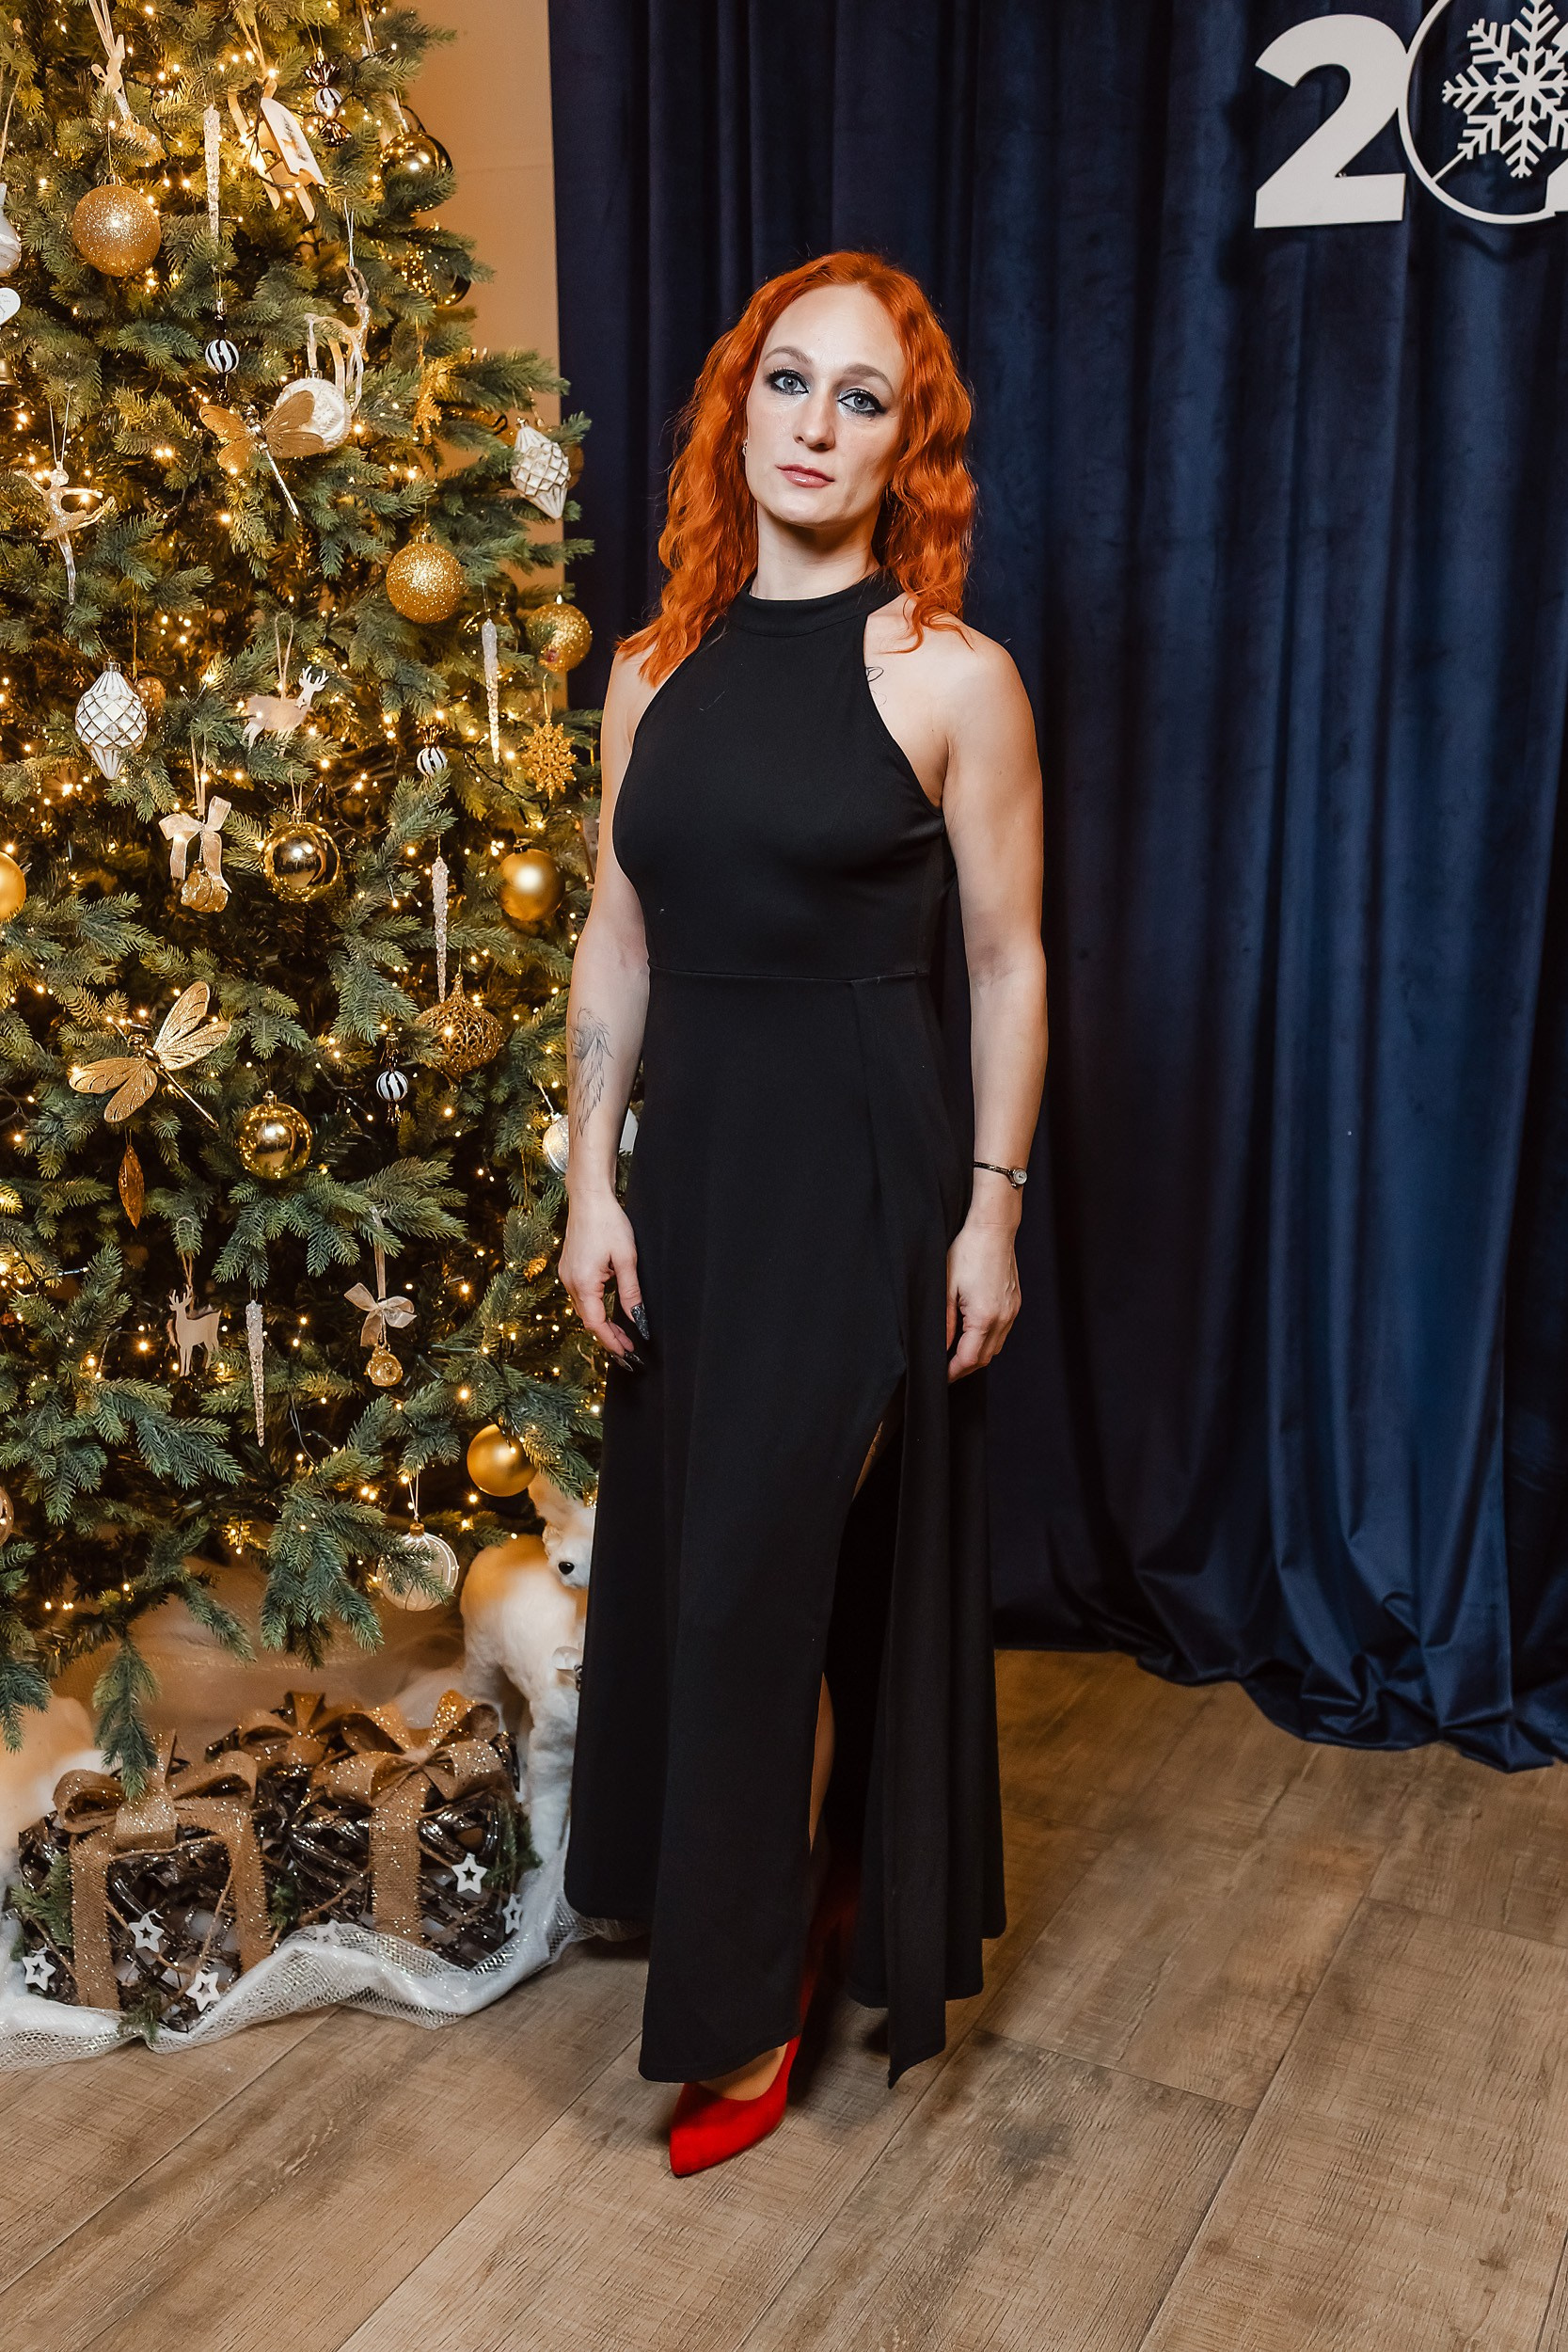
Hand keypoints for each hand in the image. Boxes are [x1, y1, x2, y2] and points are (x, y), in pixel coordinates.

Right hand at [560, 1191, 642, 1359]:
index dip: (612, 1342)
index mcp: (583, 1283)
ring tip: (621, 1335)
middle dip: (607, 1337)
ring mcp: (566, 1275)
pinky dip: (594, 1308)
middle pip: (589, 1320)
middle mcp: (569, 1282)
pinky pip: (581, 1296)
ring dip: (601, 1323)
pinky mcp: (568, 1269)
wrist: (589, 1198)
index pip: (597, 1325)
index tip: (628, 1354)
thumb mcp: (626, 1259)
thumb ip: (631, 1293)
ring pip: (584, 1309)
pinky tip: (607, 1311)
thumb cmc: (609, 1223)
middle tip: (628, 1350)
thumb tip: (637, 1320)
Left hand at [945, 1216, 1020, 1380]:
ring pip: (995, 1348)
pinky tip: (972, 1334)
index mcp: (984, 1317)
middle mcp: (1003, 1319)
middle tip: (945, 1370)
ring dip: (976, 1355)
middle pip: (984, 1359)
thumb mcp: (946, 1288)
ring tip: (956, 1354)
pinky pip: (1001, 1333)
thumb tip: (940, 1346)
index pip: (968, 1359)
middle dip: (964, 1368)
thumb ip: (944, 1322)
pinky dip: (987, 1340)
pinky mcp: (1015, 1304)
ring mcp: (1012, 1312)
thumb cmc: (967, 1253)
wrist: (993, 1230)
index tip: (940, 1376)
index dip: (952, 1372)